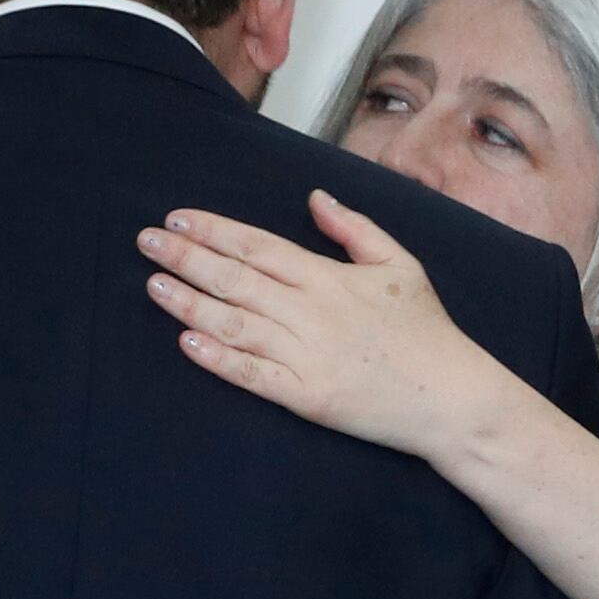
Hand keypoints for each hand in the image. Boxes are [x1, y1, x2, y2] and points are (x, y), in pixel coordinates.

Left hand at [139, 192, 522, 464]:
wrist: (452, 400)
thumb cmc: (428, 331)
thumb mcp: (401, 264)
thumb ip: (354, 229)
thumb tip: (314, 199)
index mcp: (330, 278)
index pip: (258, 246)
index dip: (213, 231)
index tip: (177, 218)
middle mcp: (312, 313)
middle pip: (235, 279)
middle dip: (186, 258)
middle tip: (146, 242)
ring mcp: (306, 356)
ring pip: (234, 323)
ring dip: (189, 303)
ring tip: (154, 285)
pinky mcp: (306, 396)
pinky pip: (252, 374)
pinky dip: (217, 358)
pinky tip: (187, 341)